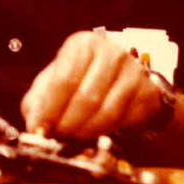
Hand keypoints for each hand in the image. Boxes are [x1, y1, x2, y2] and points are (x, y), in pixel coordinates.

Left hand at [20, 31, 163, 138]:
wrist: (117, 80)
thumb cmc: (80, 79)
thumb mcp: (51, 83)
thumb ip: (38, 103)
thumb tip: (36, 126)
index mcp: (83, 45)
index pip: (64, 79)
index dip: (51, 109)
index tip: (41, 128)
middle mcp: (111, 53)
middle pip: (86, 98)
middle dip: (68, 124)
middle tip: (57, 138)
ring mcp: (133, 72)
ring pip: (107, 113)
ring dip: (86, 132)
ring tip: (73, 138)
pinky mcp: (147, 93)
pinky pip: (125, 121)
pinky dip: (106, 133)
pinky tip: (95, 133)